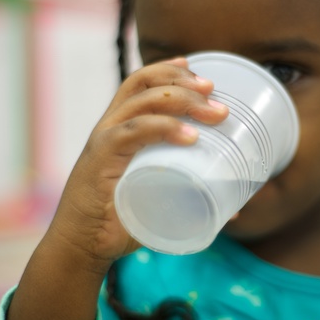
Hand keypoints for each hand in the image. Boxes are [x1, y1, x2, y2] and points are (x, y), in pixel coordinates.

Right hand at [47, 58, 227, 264]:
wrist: (82, 247)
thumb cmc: (122, 221)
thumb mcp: (161, 199)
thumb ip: (194, 197)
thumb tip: (236, 208)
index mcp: (122, 127)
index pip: (142, 82)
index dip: (171, 71)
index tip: (204, 77)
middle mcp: (112, 126)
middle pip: (147, 84)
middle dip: (187, 84)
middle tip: (218, 98)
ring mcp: (105, 140)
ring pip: (143, 102)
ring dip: (184, 101)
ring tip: (216, 114)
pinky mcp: (100, 160)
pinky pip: (133, 133)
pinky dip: (163, 128)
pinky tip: (190, 136)